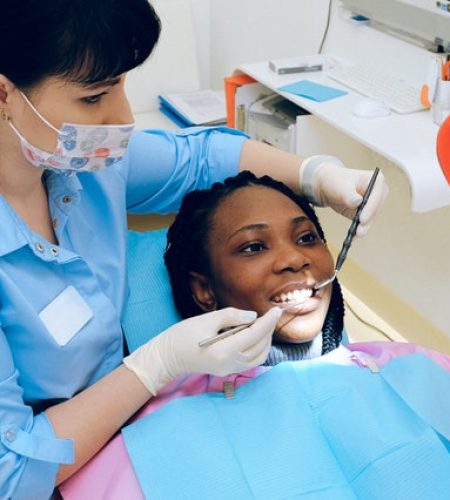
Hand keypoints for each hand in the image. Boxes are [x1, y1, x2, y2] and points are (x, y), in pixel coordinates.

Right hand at [123, 307, 281, 394]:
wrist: (167, 357)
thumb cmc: (183, 335)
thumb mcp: (206, 319)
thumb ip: (232, 316)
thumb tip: (253, 316)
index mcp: (224, 350)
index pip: (255, 334)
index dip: (268, 321)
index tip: (277, 310)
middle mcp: (230, 363)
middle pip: (260, 346)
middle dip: (268, 329)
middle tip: (268, 315)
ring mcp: (229, 370)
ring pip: (259, 356)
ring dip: (265, 340)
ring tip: (261, 325)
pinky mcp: (227, 371)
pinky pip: (251, 361)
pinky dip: (257, 348)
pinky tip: (253, 336)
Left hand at [299, 156, 387, 235]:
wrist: (326, 186)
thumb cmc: (335, 181)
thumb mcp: (340, 186)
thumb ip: (349, 194)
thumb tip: (357, 202)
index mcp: (376, 180)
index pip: (377, 196)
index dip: (371, 208)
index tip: (362, 218)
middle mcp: (378, 193)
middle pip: (376, 210)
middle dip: (367, 221)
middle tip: (359, 230)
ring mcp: (372, 204)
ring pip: (371, 219)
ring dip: (363, 228)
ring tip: (355, 235)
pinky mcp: (365, 214)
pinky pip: (364, 224)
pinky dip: (358, 230)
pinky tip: (352, 237)